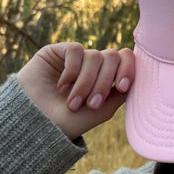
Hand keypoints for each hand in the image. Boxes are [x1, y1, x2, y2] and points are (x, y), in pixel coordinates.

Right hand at [16, 42, 134, 139]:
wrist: (37, 124)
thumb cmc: (70, 121)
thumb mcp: (102, 110)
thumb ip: (121, 92)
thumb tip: (136, 75)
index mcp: (108, 76)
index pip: (126, 59)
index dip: (128, 69)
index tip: (120, 87)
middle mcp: (94, 64)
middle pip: (112, 56)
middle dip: (103, 82)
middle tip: (91, 104)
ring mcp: (77, 57)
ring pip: (95, 56)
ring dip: (85, 83)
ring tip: (73, 103)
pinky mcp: (58, 51)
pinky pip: (76, 50)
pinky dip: (72, 71)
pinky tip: (61, 86)